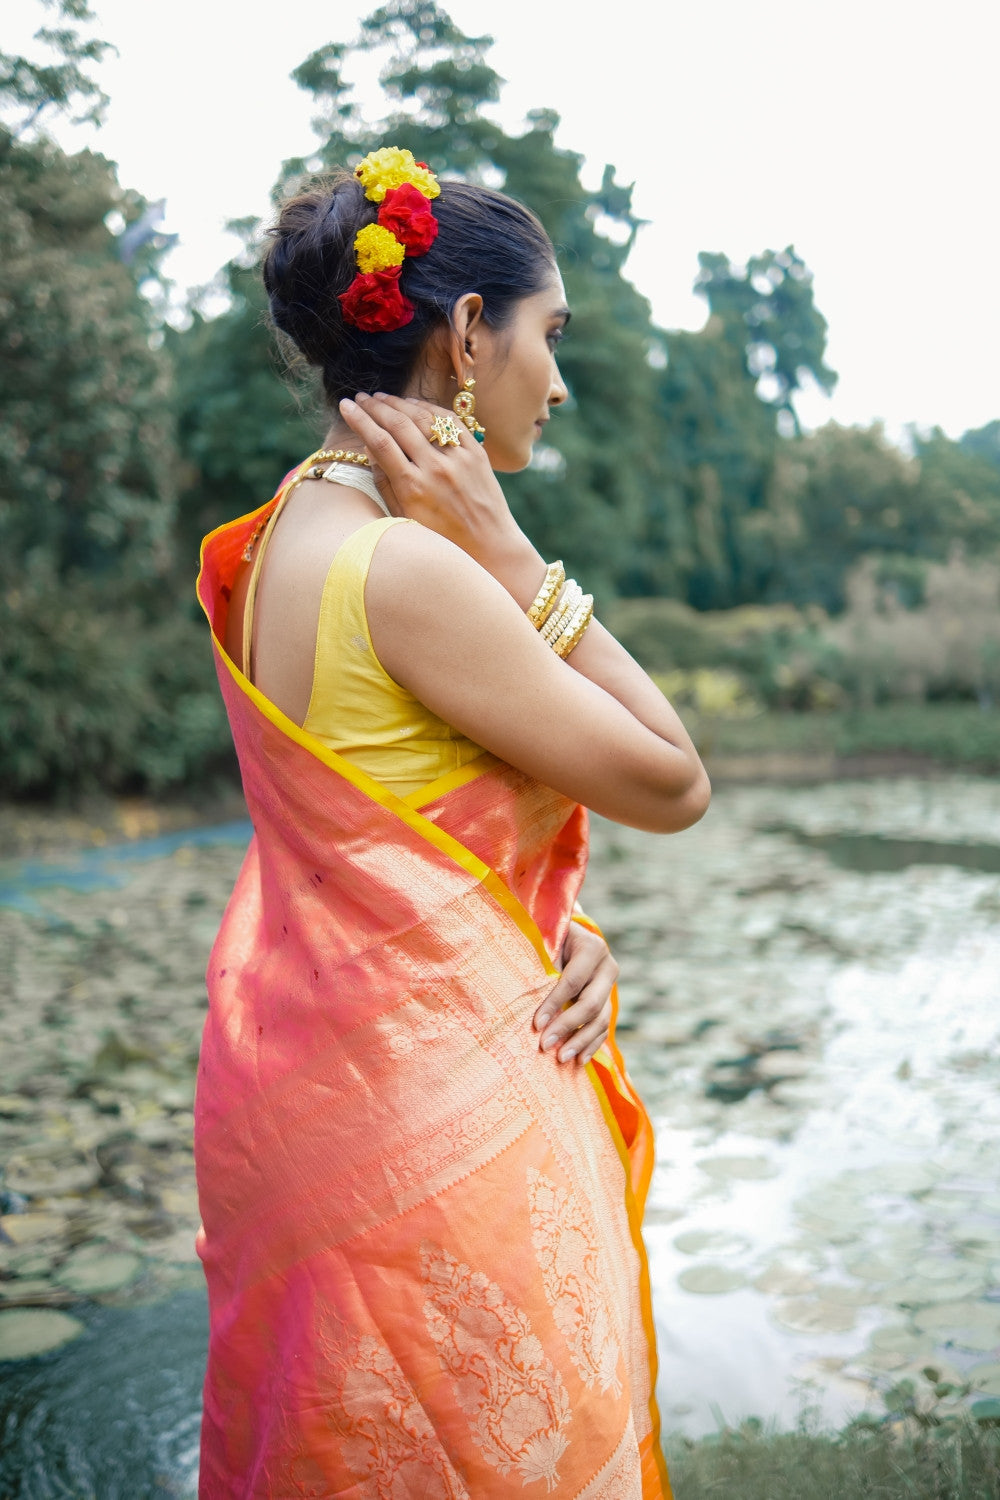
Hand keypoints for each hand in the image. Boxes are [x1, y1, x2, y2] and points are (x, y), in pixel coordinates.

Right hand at [339, 392, 520, 567]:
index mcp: (413, 488)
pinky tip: (414, 404)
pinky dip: (430, 409)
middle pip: (399, 424)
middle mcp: (435, 469)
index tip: (345, 406)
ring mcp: (459, 459)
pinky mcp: (477, 453)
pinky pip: (451, 421)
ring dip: (399, 403)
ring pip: (424, 418)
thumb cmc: (443, 540)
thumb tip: (368, 449)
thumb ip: (385, 484)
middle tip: (360, 397)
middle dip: (375, 407)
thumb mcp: (406, 520)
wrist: (491, 546)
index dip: (359, 420)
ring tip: (382, 398)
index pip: (379, 442)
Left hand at [533, 920, 617, 1065]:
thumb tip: (524, 994)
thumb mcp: (546, 942)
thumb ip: (542, 962)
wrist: (569, 935)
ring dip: (581, 1041)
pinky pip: (604, 1027)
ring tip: (562, 1058)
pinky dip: (592, 1044)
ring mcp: (610, 986)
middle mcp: (607, 967)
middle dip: (568, 1027)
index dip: (554, 1004)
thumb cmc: (550, 938)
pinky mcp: (608, 1001)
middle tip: (545, 1045)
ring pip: (602, 1019)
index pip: (572, 981)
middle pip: (591, 1004)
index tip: (536, 1024)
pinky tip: (580, 1059)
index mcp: (592, 948)